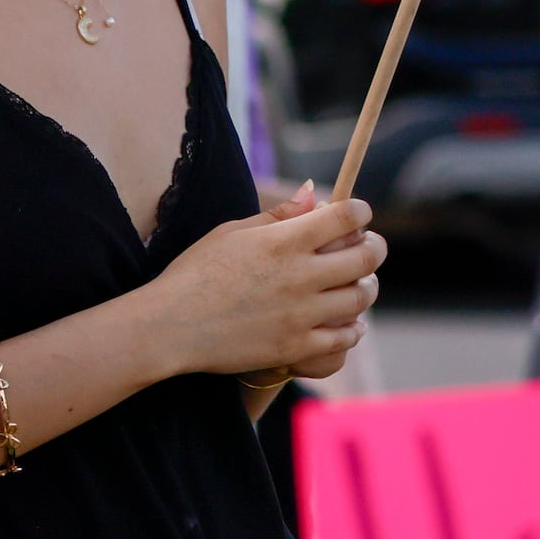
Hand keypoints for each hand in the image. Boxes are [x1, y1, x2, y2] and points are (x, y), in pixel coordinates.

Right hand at [145, 186, 381, 380]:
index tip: (357, 216)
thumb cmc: (193, 274)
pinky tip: (348, 323)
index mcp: (284, 241)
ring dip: (366, 288)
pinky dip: (352, 329)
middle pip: (366, 256)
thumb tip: (314, 191)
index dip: (361, 212)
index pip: (349, 216)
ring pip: (361, 297)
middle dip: (374, 248)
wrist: (165, 328)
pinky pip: (344, 338)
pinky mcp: (293, 347)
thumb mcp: (231, 233)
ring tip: (356, 285)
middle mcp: (299, 275)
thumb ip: (279, 215)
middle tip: (367, 248)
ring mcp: (299, 314)